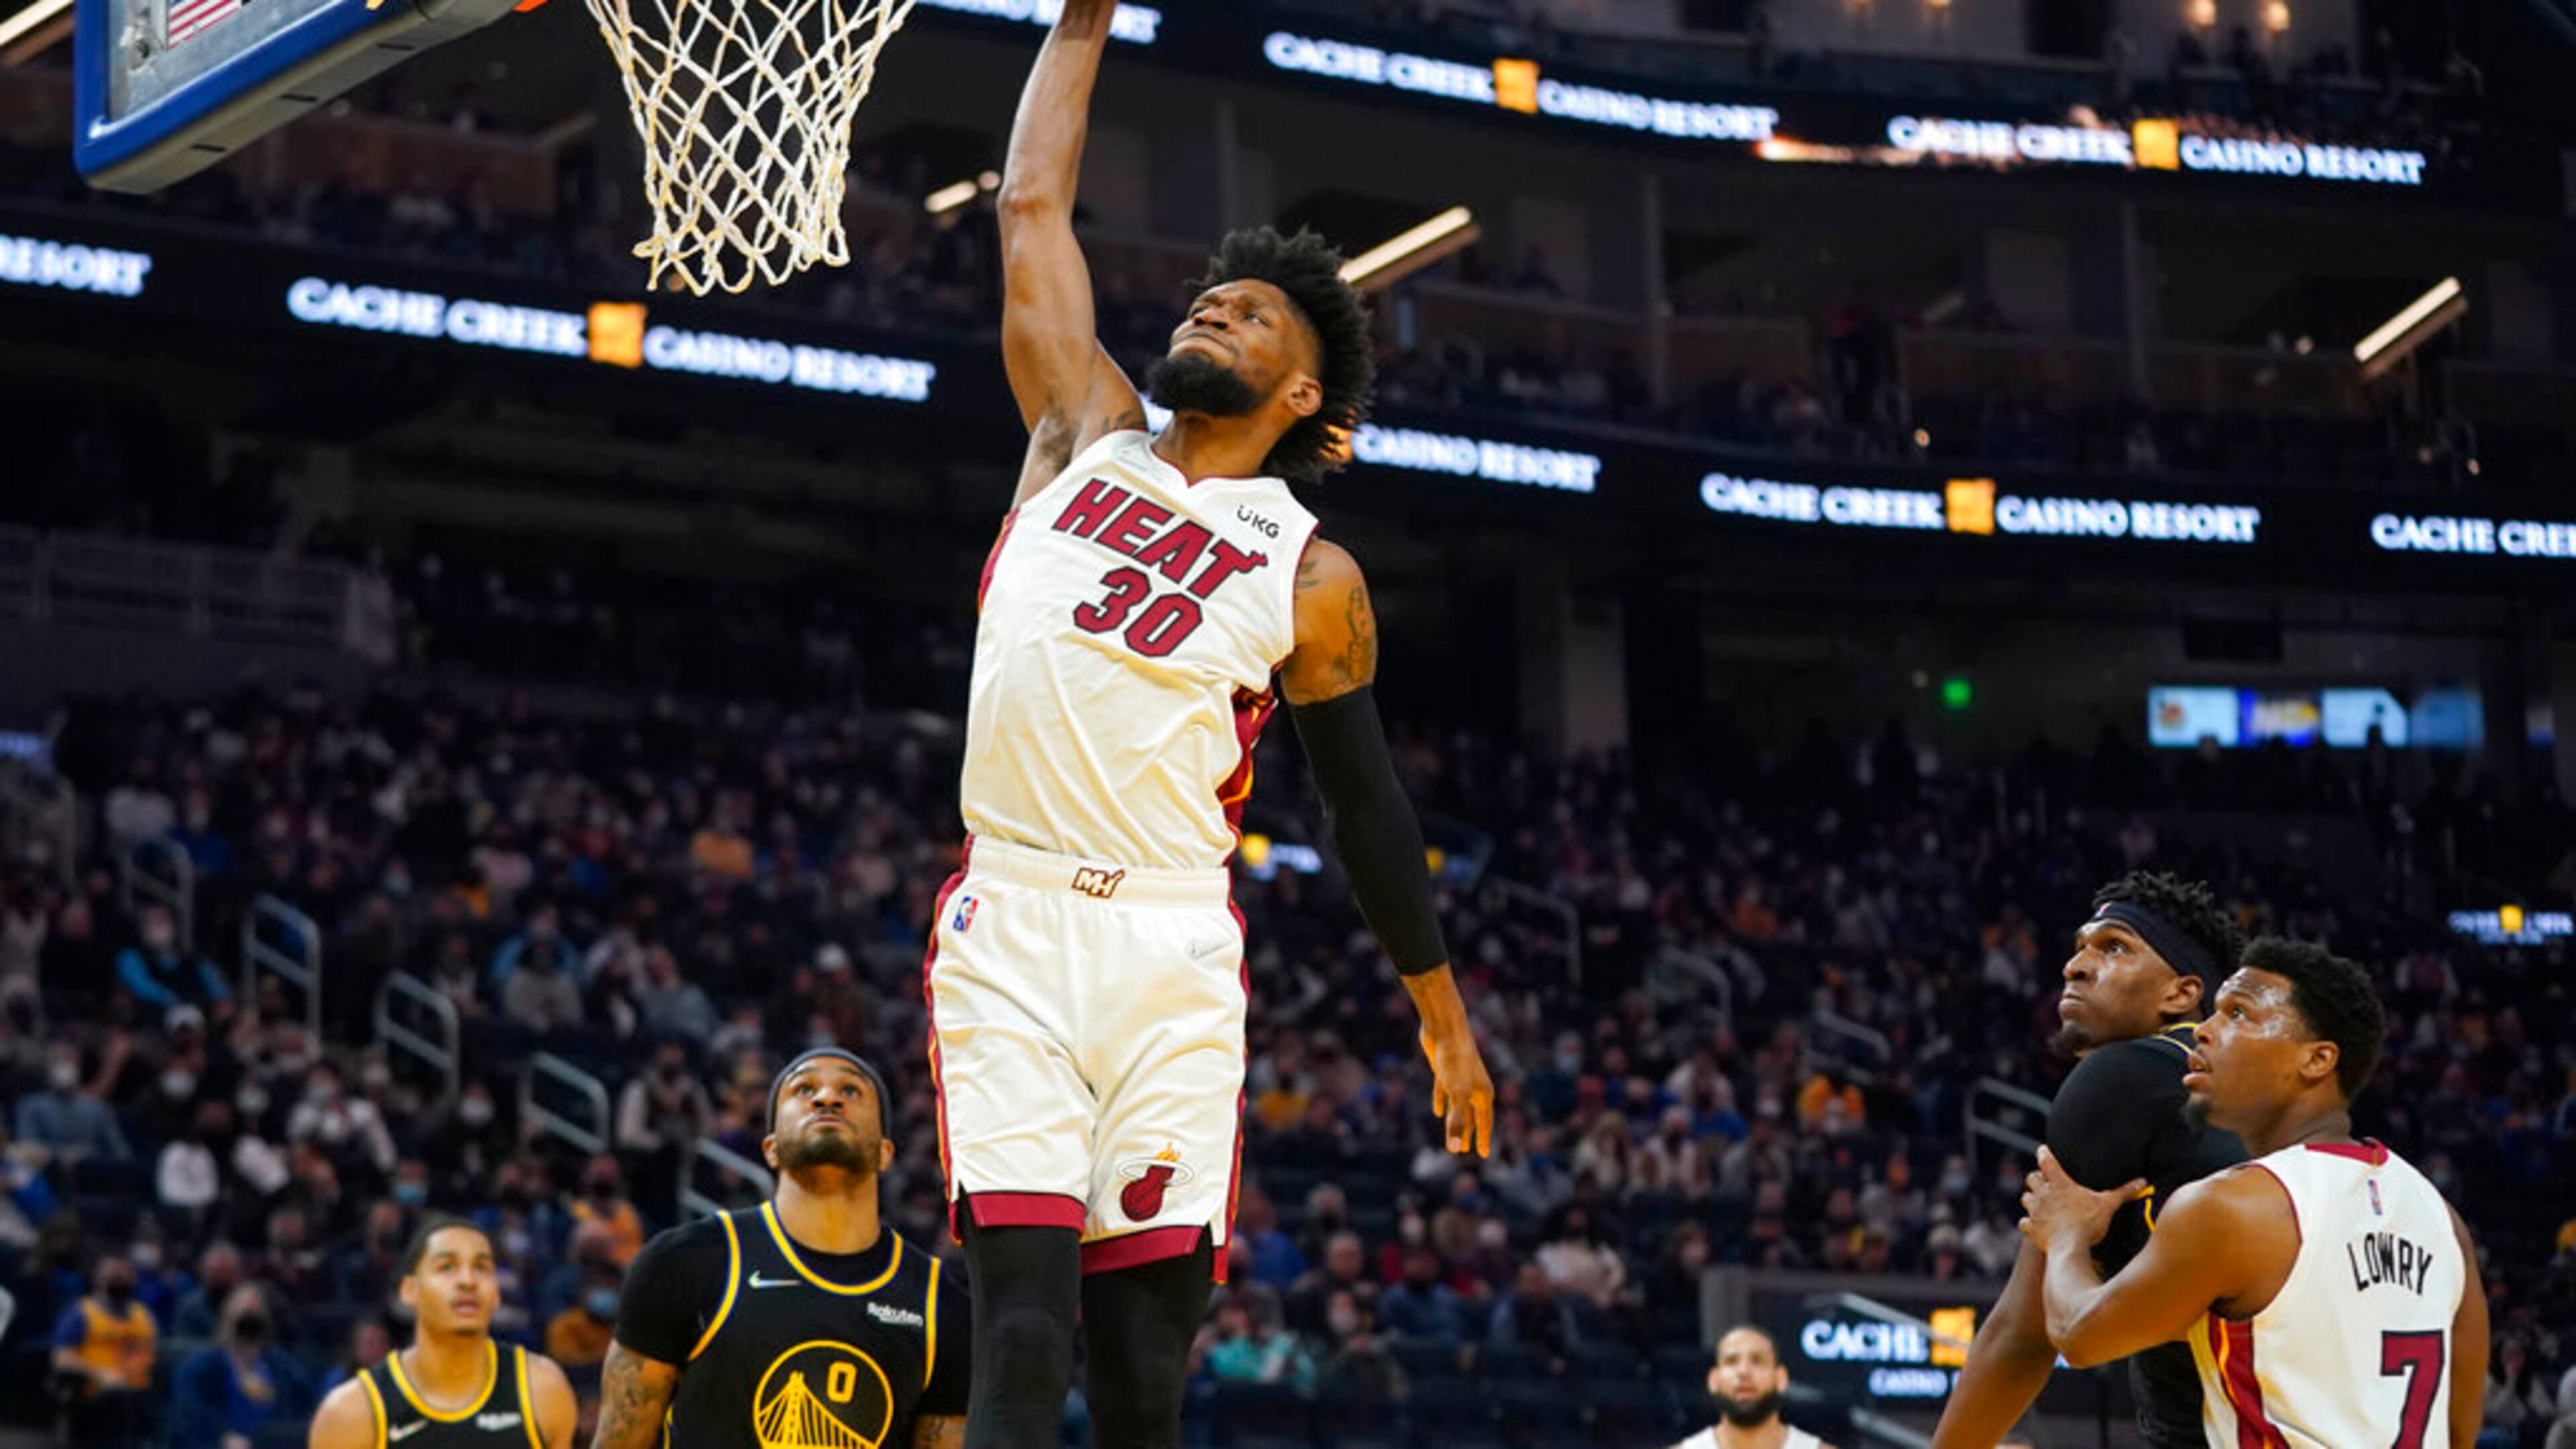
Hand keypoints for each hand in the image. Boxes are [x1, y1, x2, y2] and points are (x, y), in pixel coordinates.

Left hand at [1419, 1024, 1493, 1156]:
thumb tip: (1454, 1149)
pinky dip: (1441, 1102)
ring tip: (1451, 1136)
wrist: (1445, 1029)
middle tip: (1463, 1150)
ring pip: (1458, 1105)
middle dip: (1467, 1133)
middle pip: (1471, 1115)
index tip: (1483, 1155)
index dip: (1482, 1139)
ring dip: (1455, 1121)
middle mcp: (1474, 1086)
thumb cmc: (1456, 1060)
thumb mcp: (1457, 1094)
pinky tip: (1436, 1111)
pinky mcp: (1444, 1070)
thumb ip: (1457, 1121)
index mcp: (1483, 1092)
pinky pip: (1444, 1091)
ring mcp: (1459, 1078)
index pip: (1485, 1122)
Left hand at [2017, 1145, 2143, 1253]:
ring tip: (2039, 1203)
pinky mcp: (2031, 1228)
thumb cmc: (2089, 1223)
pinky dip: (2028, 1223)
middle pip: (2031, 1178)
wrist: (2071, 1247)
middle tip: (2044, 1182)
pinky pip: (2023, 1222)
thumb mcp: (2108, 1205)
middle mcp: (2044, 1194)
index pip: (2047, 1161)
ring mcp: (2035, 1211)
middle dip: (2036, 1179)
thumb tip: (2142, 1182)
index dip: (2044, 1154)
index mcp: (2060, 1184)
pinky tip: (2034, 1226)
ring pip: (2025, 1198)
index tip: (2043, 1150)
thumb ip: (2124, 1192)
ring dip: (2030, 1199)